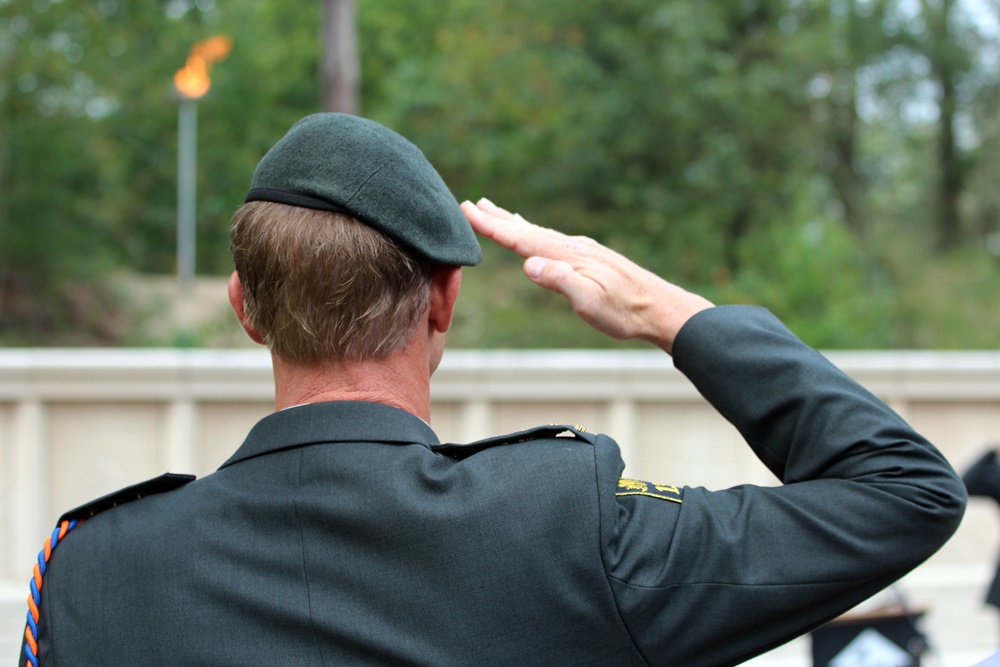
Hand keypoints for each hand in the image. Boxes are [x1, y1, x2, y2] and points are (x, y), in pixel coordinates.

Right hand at [460, 198, 712, 353]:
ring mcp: (581, 250)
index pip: (521, 238)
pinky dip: (534, 232)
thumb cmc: (625, 312)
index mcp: (567, 256)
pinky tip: (535, 234)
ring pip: (538, 231)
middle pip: (526, 228)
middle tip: (470, 203)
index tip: (466, 210)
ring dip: (513, 221)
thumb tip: (528, 264)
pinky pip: (551, 239)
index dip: (491, 225)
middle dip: (496, 217)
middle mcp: (571, 247)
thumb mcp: (590, 303)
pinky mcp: (588, 258)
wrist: (660, 309)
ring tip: (494, 210)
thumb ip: (560, 281)